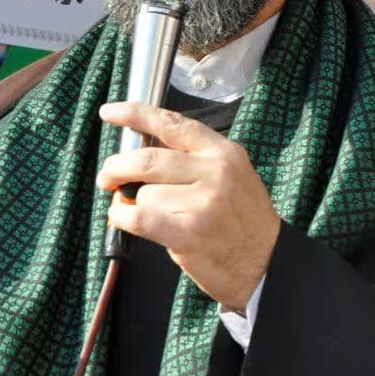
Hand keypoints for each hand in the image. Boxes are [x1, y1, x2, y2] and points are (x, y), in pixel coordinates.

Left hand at [96, 102, 279, 311]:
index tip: (110, 112)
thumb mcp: (230, 175)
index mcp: (223, 152)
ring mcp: (204, 202)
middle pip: (147, 159)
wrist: (267, 263)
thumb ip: (191, 160)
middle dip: (117, 167)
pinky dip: (123, 217)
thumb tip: (138, 153)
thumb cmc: (241, 221)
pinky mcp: (189, 233)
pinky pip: (139, 217)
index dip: (135, 114)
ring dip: (133, 203)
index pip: (172, 124)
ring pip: (143, 192)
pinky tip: (124, 218)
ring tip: (142, 213)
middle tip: (107, 177)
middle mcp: (215, 172)